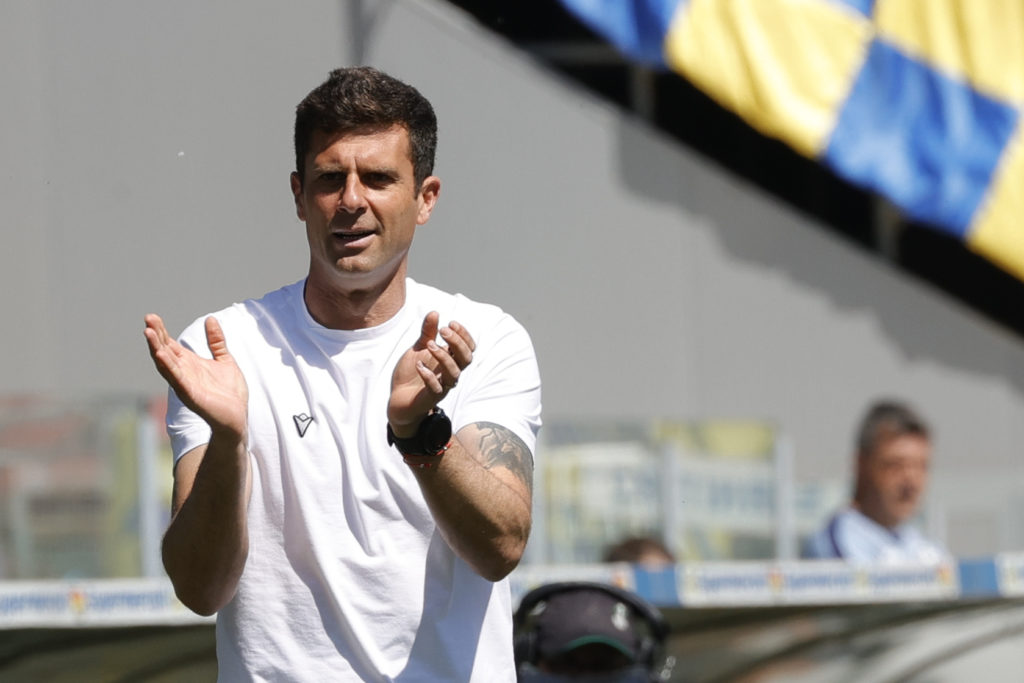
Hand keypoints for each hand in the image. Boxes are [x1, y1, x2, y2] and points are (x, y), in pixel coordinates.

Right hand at [144, 314, 248, 439]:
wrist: (238, 417)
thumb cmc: (230, 393)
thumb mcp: (225, 360)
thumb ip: (217, 341)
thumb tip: (211, 319)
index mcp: (190, 364)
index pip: (170, 344)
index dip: (161, 331)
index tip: (152, 317)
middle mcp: (183, 373)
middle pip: (164, 350)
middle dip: (156, 335)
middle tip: (148, 318)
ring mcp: (184, 384)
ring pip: (165, 364)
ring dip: (156, 348)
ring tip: (148, 332)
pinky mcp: (190, 394)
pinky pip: (176, 378)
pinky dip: (168, 366)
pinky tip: (160, 354)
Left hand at [388, 311, 474, 434]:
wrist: (397, 397)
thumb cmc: (412, 373)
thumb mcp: (419, 348)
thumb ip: (427, 333)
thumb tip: (435, 312)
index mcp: (451, 360)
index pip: (469, 348)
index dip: (464, 335)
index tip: (451, 322)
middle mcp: (450, 373)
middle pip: (467, 359)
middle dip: (457, 343)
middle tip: (443, 330)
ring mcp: (442, 386)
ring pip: (454, 374)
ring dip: (443, 357)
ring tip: (429, 344)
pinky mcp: (431, 398)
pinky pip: (436, 389)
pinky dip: (429, 376)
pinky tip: (419, 366)